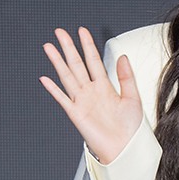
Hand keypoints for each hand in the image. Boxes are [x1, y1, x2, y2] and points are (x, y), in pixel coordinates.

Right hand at [39, 27, 142, 163]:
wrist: (125, 148)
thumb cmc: (130, 128)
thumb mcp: (133, 97)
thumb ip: (127, 76)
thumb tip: (123, 57)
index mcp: (105, 87)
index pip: (93, 60)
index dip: (87, 45)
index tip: (82, 31)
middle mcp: (91, 92)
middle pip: (76, 64)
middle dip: (68, 47)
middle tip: (60, 32)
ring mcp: (82, 101)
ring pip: (67, 76)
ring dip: (58, 62)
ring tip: (50, 47)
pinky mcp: (76, 114)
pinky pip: (62, 98)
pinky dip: (53, 89)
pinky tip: (45, 79)